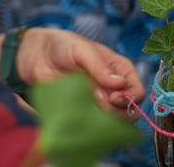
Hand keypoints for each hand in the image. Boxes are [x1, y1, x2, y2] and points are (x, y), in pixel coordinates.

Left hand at [17, 28, 144, 119]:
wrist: (36, 55)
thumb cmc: (64, 46)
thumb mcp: (82, 49)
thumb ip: (99, 66)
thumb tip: (119, 84)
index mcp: (120, 72)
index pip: (137, 92)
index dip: (131, 99)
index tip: (114, 98)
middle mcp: (111, 91)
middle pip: (127, 113)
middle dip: (117, 113)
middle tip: (98, 102)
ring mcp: (96, 104)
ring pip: (110, 124)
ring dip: (101, 121)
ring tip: (85, 108)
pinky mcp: (80, 113)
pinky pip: (89, 127)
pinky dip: (85, 127)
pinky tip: (75, 117)